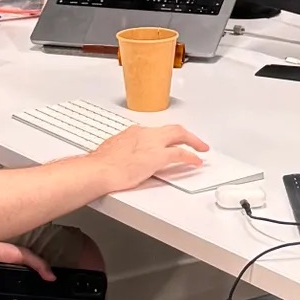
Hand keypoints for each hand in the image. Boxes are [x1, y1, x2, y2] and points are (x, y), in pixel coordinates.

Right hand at [92, 123, 207, 189]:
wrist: (99, 170)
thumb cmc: (100, 164)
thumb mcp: (112, 151)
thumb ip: (121, 151)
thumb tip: (121, 157)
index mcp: (133, 133)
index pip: (154, 132)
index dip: (165, 137)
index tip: (167, 142)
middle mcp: (145, 134)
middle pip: (172, 129)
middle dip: (185, 134)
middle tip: (193, 140)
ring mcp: (153, 144)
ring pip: (179, 135)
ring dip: (193, 141)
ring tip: (200, 148)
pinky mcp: (158, 156)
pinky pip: (180, 154)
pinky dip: (191, 156)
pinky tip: (196, 161)